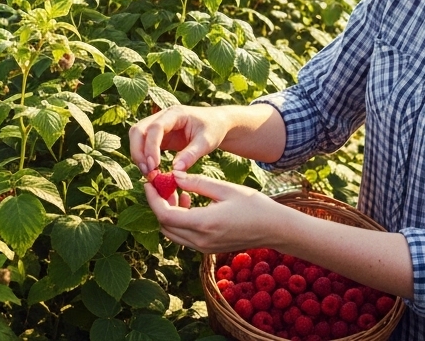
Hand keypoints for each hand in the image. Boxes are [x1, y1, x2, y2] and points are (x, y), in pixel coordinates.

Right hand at [129, 105, 229, 174]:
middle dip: (138, 152)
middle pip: (138, 130)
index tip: (154, 165)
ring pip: (136, 137)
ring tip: (149, 174)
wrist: (217, 124)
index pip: (155, 127)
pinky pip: (143, 145)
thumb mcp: (207, 142)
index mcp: (175, 113)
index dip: (151, 146)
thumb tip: (176, 170)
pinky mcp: (158, 136)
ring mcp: (158, 126)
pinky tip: (152, 171)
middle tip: (148, 172)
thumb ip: (191, 154)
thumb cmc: (214, 129)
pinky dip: (144, 158)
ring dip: (138, 156)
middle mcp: (162, 117)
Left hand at [145, 171, 288, 252]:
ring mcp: (204, 247)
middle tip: (163, 184)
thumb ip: (197, 183)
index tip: (150, 182)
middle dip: (158, 205)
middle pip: (165, 226)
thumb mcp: (225, 189)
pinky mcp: (207, 249)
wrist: (274, 229)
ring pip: (172, 233)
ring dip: (168, 213)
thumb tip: (174, 175)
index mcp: (204, 223)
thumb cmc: (254, 205)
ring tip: (178, 192)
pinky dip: (179, 221)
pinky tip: (189, 203)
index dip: (153, 199)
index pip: (165, 215)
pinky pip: (183, 237)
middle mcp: (201, 240)